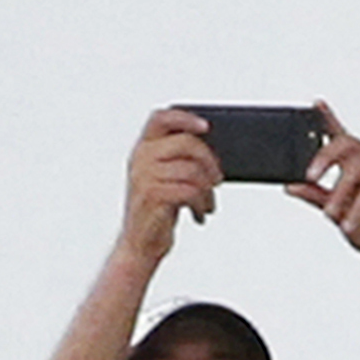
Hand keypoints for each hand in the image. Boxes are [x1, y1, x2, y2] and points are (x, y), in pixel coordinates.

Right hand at [123, 107, 222, 256]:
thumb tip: (213, 153)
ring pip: (192, 169)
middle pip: (186, 143)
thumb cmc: (158, 209)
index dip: (184, 118)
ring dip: (208, 189)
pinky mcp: (154, 195)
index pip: (161, 119)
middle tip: (218, 178)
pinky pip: (190, 190)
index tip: (207, 126)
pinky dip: (202, 202)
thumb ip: (181, 160)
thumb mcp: (167, 178)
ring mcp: (146, 176)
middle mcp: (141, 158)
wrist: (141, 242)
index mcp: (143, 148)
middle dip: (210, 160)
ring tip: (208, 202)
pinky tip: (200, 211)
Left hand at [293, 104, 359, 278]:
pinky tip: (349, 224)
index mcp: (355, 165)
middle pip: (346, 144)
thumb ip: (316, 197)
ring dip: (340, 190)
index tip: (315, 105)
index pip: (339, 136)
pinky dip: (357, 209)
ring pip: (358, 166)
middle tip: (310, 175)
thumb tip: (291, 185)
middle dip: (325, 156)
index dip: (328, 119)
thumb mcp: (336, 214)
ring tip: (331, 212)